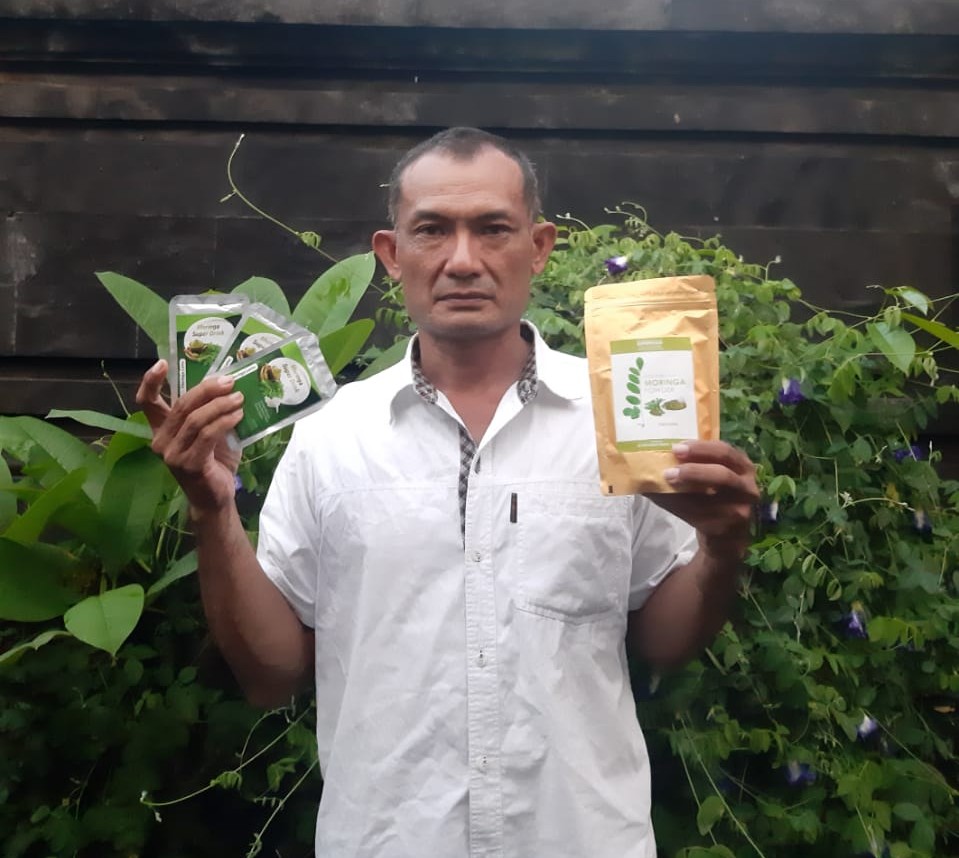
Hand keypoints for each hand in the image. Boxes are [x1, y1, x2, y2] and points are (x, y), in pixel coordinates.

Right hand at [135, 359, 244, 513]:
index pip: (147, 403)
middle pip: (181, 405)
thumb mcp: (210, 433)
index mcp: (162, 430)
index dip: (150, 381)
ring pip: (196, 419)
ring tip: (239, 398)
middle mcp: (161, 441)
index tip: (162, 363)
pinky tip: (238, 415)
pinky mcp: (188, 463)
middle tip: (229, 381)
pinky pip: (207, 434)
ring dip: (220, 405)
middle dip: (206, 389)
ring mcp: (173, 454)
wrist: (216, 497)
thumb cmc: (213, 462)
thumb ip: (210, 413)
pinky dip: (224, 421)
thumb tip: (228, 386)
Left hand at [646, 440, 758, 560]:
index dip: (701, 449)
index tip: (676, 448)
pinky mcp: (727, 527)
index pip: (725, 451)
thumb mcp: (711, 477)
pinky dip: (679, 507)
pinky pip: (701, 516)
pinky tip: (663, 500)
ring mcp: (741, 509)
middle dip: (694, 471)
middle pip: (723, 475)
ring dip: (684, 492)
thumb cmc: (714, 498)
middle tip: (669, 471)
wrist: (727, 536)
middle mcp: (747, 486)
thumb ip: (692, 464)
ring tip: (666, 483)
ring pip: (711, 499)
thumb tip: (651, 456)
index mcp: (742, 466)